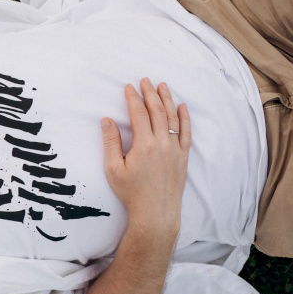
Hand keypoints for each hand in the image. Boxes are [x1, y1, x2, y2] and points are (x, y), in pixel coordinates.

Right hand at [101, 78, 190, 238]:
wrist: (156, 212)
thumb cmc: (131, 192)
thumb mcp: (113, 169)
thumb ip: (110, 142)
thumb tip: (107, 120)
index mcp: (144, 145)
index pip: (138, 114)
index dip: (133, 99)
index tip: (128, 87)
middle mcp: (162, 143)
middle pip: (157, 111)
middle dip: (150, 93)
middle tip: (145, 80)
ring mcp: (175, 149)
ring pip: (172, 118)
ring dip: (167, 100)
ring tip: (162, 86)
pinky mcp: (183, 157)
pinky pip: (186, 132)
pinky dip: (184, 117)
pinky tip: (182, 106)